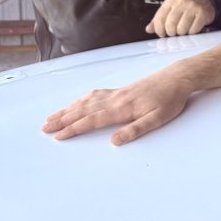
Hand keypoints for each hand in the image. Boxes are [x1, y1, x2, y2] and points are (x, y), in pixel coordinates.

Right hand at [42, 72, 193, 145]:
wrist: (176, 79)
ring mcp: (116, 93)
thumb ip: (136, 130)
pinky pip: (94, 95)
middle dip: (63, 120)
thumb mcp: (158, 119)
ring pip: (86, 102)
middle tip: (45, 128)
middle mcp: (115, 99)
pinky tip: (76, 103)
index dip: (74, 129)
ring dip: (68, 110)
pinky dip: (81, 100)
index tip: (58, 136)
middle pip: (83, 110)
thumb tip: (114, 141)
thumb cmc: (169, 100)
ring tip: (52, 117)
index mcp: (122, 108)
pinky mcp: (119, 90)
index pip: (92, 120)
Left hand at [146, 0, 214, 36]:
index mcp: (170, 2)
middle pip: (170, 25)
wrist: (204, 2)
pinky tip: (191, 29)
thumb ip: (158, 20)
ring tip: (183, 30)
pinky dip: (191, 33)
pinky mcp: (202, 14)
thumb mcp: (170, 11)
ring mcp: (192, 8)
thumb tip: (149, 29)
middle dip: (171, 33)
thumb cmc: (185, 9)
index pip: (159, 18)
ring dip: (182, 33)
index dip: (159, 30)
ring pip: (182, 29)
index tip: (162, 33)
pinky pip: (193, 30)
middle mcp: (181, 3)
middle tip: (174, 33)